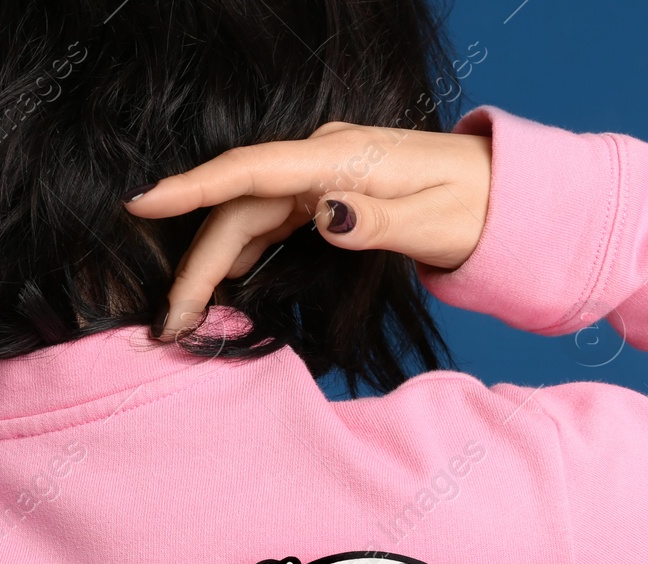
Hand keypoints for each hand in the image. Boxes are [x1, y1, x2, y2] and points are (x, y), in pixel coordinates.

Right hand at [125, 122, 491, 336]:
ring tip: (185, 316)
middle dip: (198, 263)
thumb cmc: (475, 208)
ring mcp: (320, 174)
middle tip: (172, 320)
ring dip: (212, 265)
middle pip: (238, 208)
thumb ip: (378, 222)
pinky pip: (267, 222)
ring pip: (246, 218)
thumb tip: (324, 215)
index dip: (193, 188)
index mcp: (341, 159)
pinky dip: (239, 255)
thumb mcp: (434, 222)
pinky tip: (221, 288)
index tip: (142, 204)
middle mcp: (321, 159)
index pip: (252, 172)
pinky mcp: (324, 192)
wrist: (505, 193)